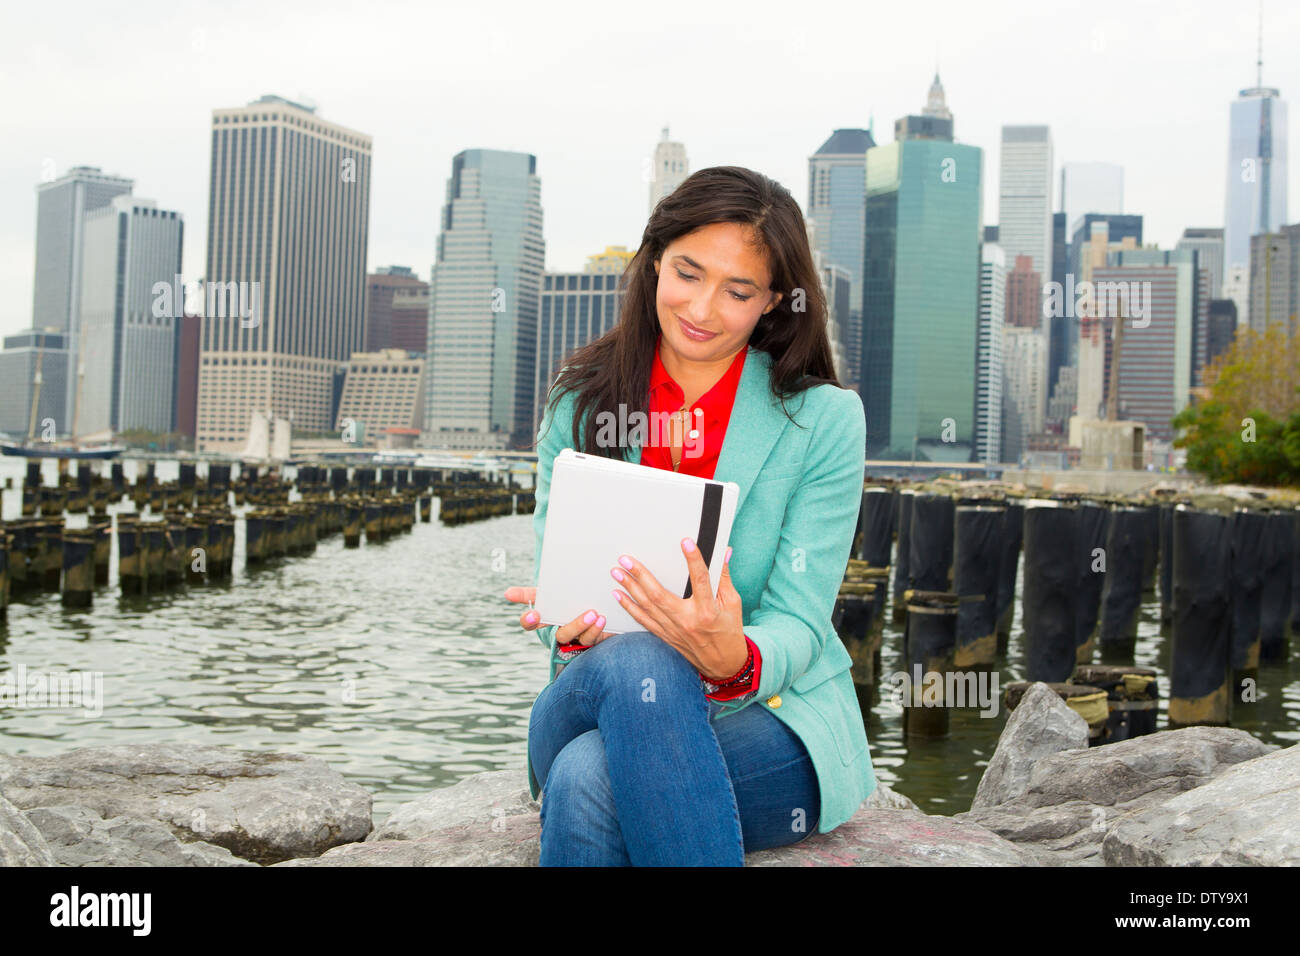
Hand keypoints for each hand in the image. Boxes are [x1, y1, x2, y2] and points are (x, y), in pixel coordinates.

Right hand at [503, 586, 612, 646]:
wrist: (589, 596)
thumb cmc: (564, 596)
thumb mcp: (549, 591)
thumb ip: (529, 593)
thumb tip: (506, 593)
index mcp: (546, 618)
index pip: (530, 623)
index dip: (530, 621)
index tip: (535, 614)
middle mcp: (561, 631)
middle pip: (562, 635)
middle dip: (574, 626)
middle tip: (588, 613)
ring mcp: (578, 637)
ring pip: (582, 639)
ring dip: (589, 629)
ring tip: (597, 615)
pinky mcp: (594, 638)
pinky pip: (594, 639)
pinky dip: (598, 630)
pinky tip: (603, 619)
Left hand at [609, 540, 745, 680]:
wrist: (723, 665)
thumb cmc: (729, 632)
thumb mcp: (733, 604)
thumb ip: (724, 578)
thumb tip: (724, 552)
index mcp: (708, 610)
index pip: (701, 580)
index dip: (694, 560)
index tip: (686, 542)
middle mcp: (688, 621)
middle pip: (659, 595)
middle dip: (641, 575)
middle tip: (626, 560)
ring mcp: (674, 630)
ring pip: (647, 607)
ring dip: (630, 588)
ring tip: (617, 572)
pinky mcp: (666, 636)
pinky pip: (644, 621)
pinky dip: (630, 607)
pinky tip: (618, 595)